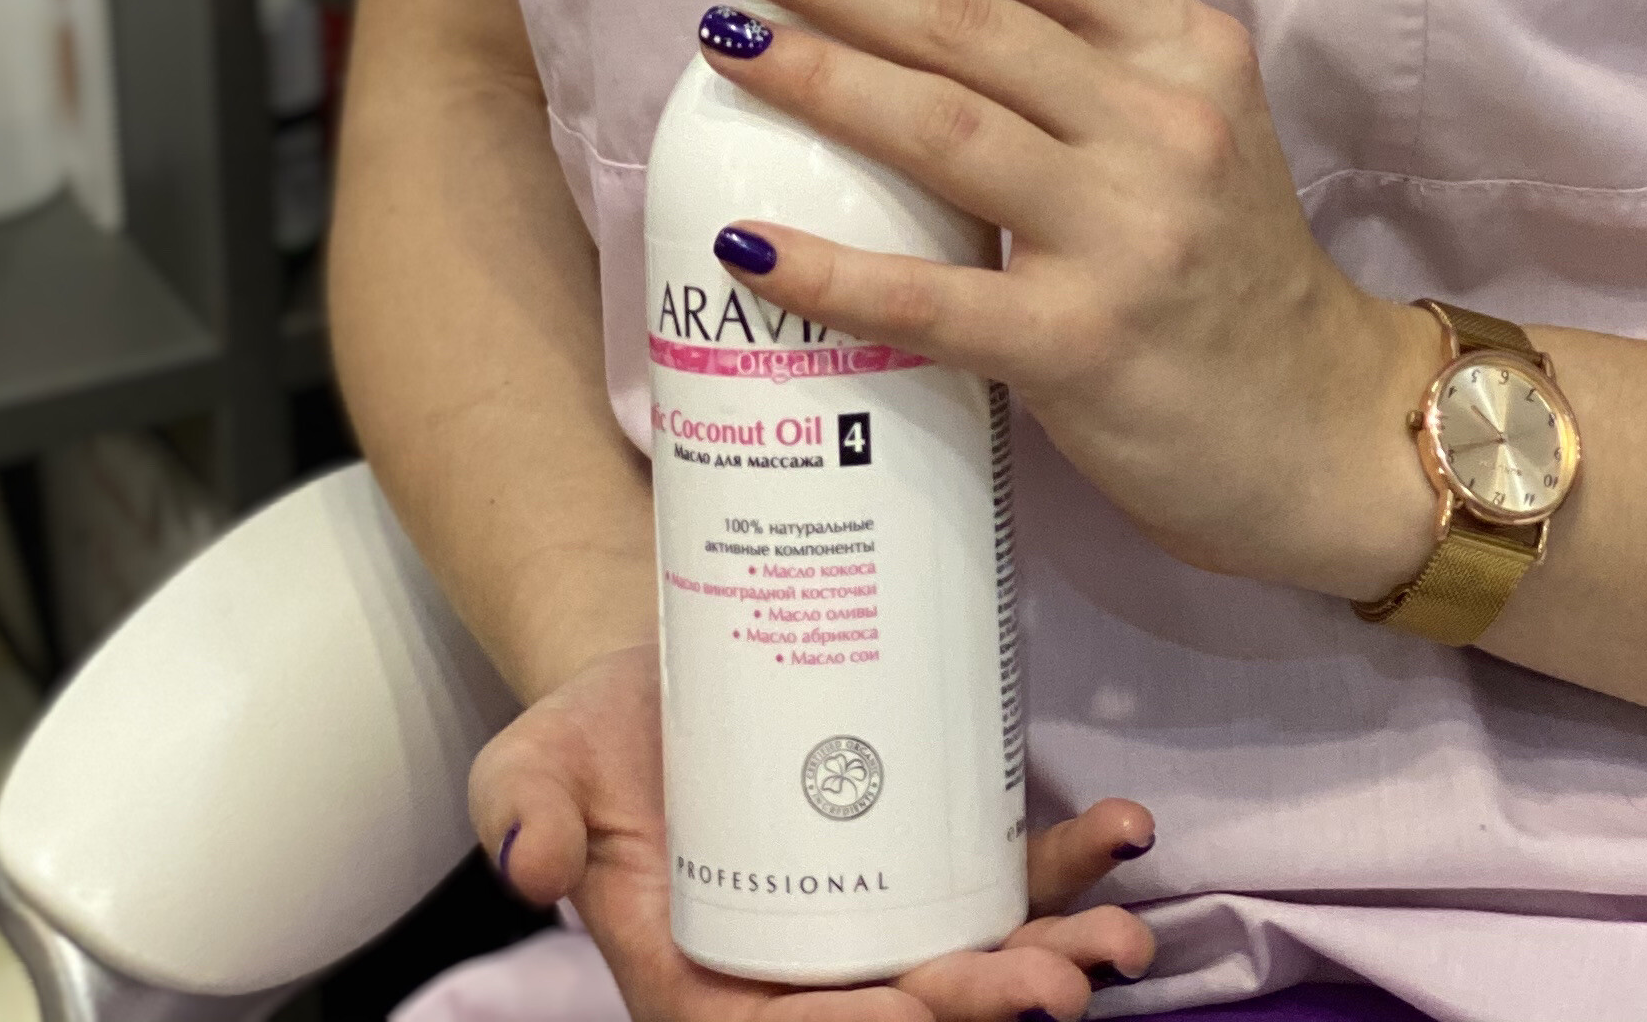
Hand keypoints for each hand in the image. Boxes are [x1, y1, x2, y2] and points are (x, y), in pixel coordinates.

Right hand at [472, 646, 1154, 1021]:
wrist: (661, 659)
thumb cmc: (587, 737)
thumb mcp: (529, 762)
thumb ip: (523, 811)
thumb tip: (530, 865)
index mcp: (707, 990)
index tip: (922, 1018)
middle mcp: (805, 974)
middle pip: (905, 1014)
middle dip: (986, 1009)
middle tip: (1057, 987)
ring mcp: (877, 916)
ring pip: (974, 959)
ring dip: (1056, 957)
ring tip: (1121, 943)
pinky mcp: (925, 851)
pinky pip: (1004, 877)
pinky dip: (1068, 868)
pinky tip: (1123, 836)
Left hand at [688, 0, 1438, 600]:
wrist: (1324, 431)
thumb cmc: (1230, 264)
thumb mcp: (1190, 123)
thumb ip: (1082, 59)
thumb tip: (912, 0)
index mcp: (1183, 50)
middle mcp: (1160, 124)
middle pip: (970, 21)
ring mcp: (1124, 235)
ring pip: (945, 130)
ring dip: (820, 77)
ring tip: (721, 38)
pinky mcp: (1082, 349)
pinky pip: (933, 300)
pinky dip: (833, 268)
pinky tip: (748, 244)